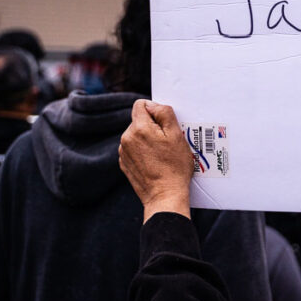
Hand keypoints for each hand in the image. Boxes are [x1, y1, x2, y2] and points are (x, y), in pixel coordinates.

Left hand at [119, 100, 192, 221]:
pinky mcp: (124, 164)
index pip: (140, 104)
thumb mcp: (177, 136)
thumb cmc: (174, 167)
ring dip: (148, 139)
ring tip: (162, 154)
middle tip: (168, 141)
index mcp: (139, 128)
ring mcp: (123, 152)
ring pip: (136, 135)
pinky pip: (133, 149)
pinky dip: (143, 151)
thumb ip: (164, 114)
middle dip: (153, 126)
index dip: (155, 110)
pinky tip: (155, 162)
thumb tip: (153, 105)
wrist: (164, 196)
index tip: (165, 123)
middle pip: (139, 120)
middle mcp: (126, 138)